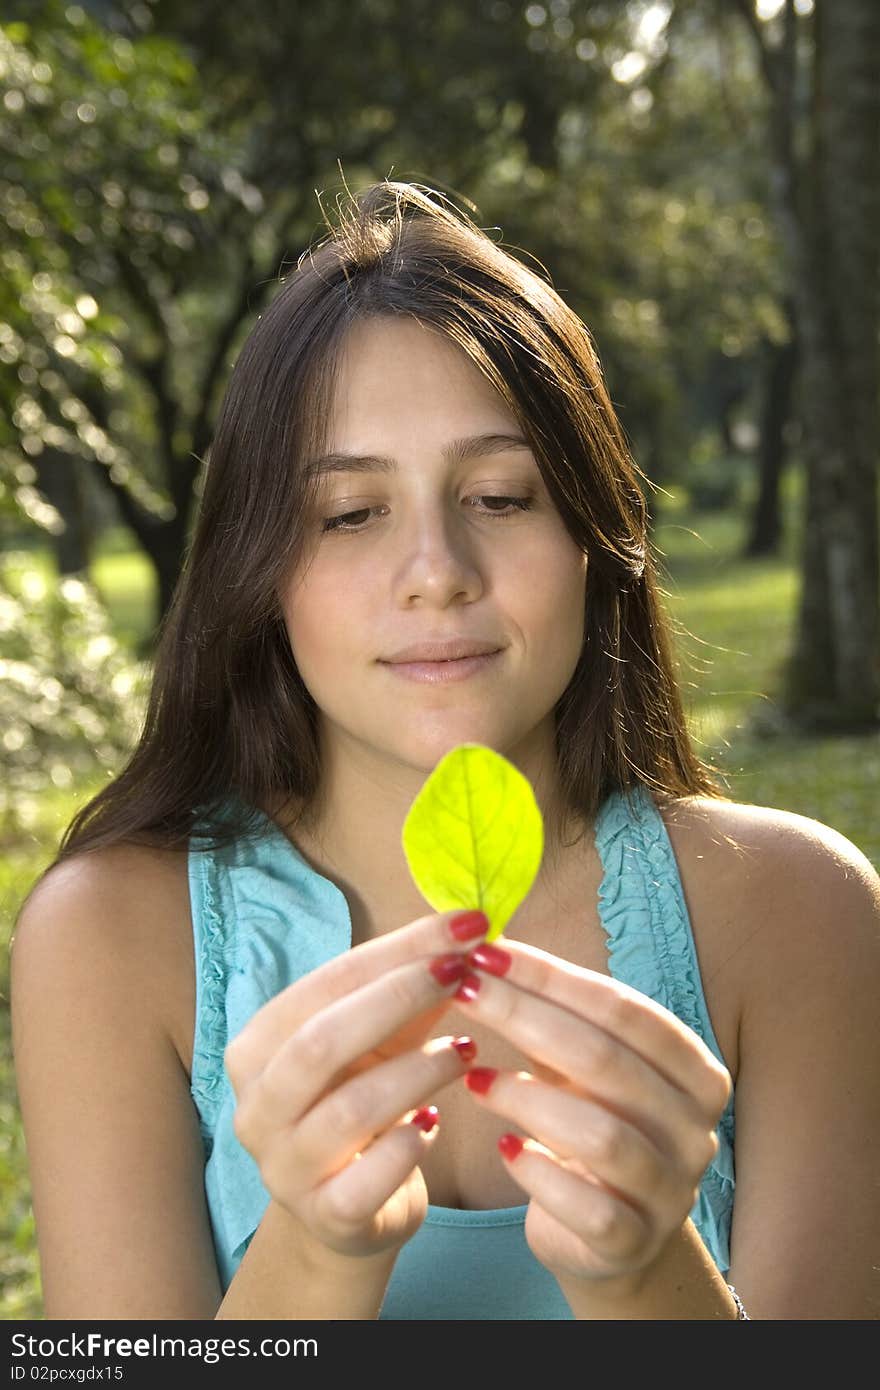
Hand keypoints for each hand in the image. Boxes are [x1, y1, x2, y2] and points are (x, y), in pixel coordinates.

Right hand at [224, 909, 487, 1260]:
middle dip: (400, 998)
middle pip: (322, 1040)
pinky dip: (410, 1145)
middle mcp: (257, 1106)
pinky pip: (369, 1178)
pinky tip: (434, 1124)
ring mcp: (284, 1166)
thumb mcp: (382, 1041)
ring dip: (420, 1071)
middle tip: (466, 974)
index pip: (326, 984)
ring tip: (466, 1053)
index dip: (397, 952)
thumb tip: (467, 932)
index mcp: (259, 1046)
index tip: (463, 928)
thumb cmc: (362, 1102)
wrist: (349, 1209)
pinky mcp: (324, 1216)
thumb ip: (412, 992)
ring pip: (351, 1108)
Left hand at [455, 937, 732, 1286]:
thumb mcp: (585, 1068)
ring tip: (472, 1076)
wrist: (607, 1234)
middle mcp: (696, 1129)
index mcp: (695, 1071)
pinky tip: (503, 1148)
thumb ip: (555, 1016)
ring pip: (601, 1134)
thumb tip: (486, 945)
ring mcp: (671, 1190)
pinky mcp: (634, 1243)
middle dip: (525, 1017)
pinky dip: (540, 1173)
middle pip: (605, 1059)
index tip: (487, 951)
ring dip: (527, 1096)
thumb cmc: (590, 1124)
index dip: (552, 976)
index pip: (623, 1008)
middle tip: (463, 991)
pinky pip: (589, 1207)